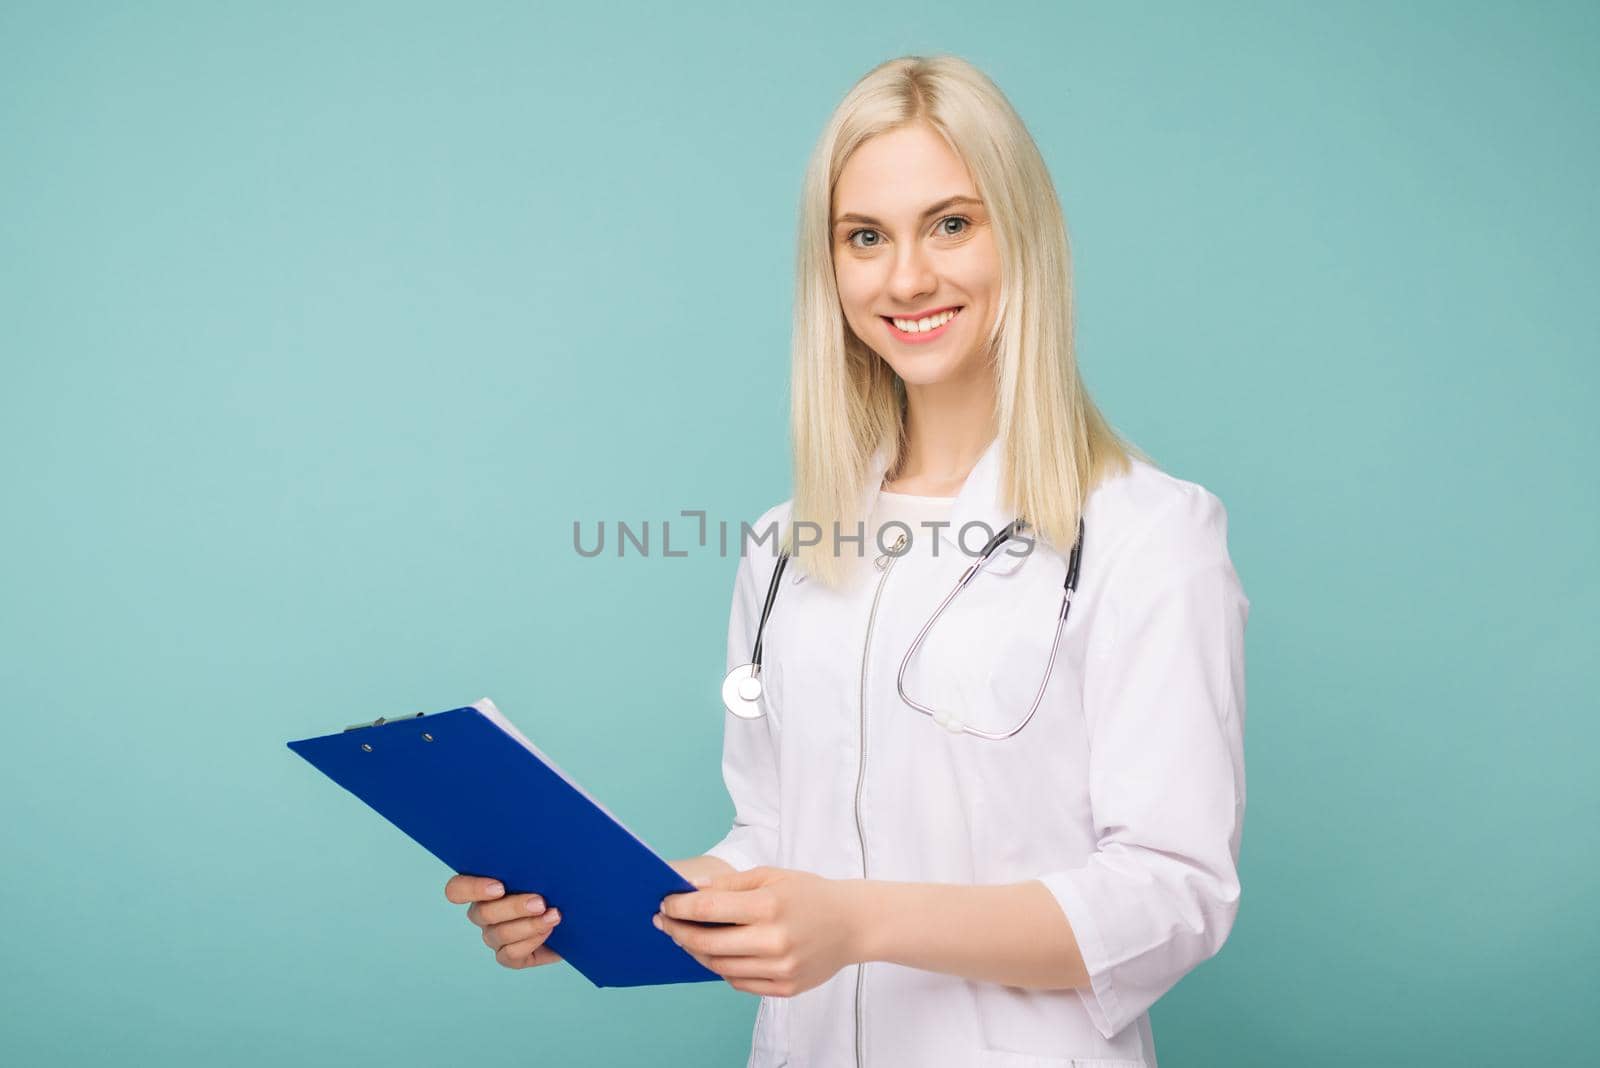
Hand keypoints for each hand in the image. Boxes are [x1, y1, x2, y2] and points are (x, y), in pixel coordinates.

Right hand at [445, 874, 562, 970]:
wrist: (570, 917)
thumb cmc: (553, 887)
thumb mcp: (542, 871)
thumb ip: (529, 866)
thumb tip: (537, 856)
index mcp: (482, 888)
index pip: (457, 889)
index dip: (472, 889)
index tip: (499, 887)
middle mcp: (483, 914)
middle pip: (483, 913)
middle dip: (514, 907)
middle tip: (540, 902)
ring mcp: (493, 937)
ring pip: (499, 934)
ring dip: (529, 925)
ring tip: (553, 915)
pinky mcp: (508, 957)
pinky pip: (510, 954)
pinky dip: (532, 941)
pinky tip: (549, 930)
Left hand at [655, 866, 862, 996]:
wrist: (852, 924)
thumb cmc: (810, 894)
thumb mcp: (772, 876)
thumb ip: (730, 884)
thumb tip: (690, 889)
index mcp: (769, 905)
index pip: (708, 909)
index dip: (679, 907)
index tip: (664, 904)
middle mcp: (774, 940)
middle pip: (707, 943)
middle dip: (679, 932)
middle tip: (665, 923)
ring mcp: (780, 968)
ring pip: (719, 967)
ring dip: (696, 953)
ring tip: (688, 938)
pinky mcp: (785, 987)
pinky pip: (739, 982)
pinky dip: (722, 968)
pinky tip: (718, 954)